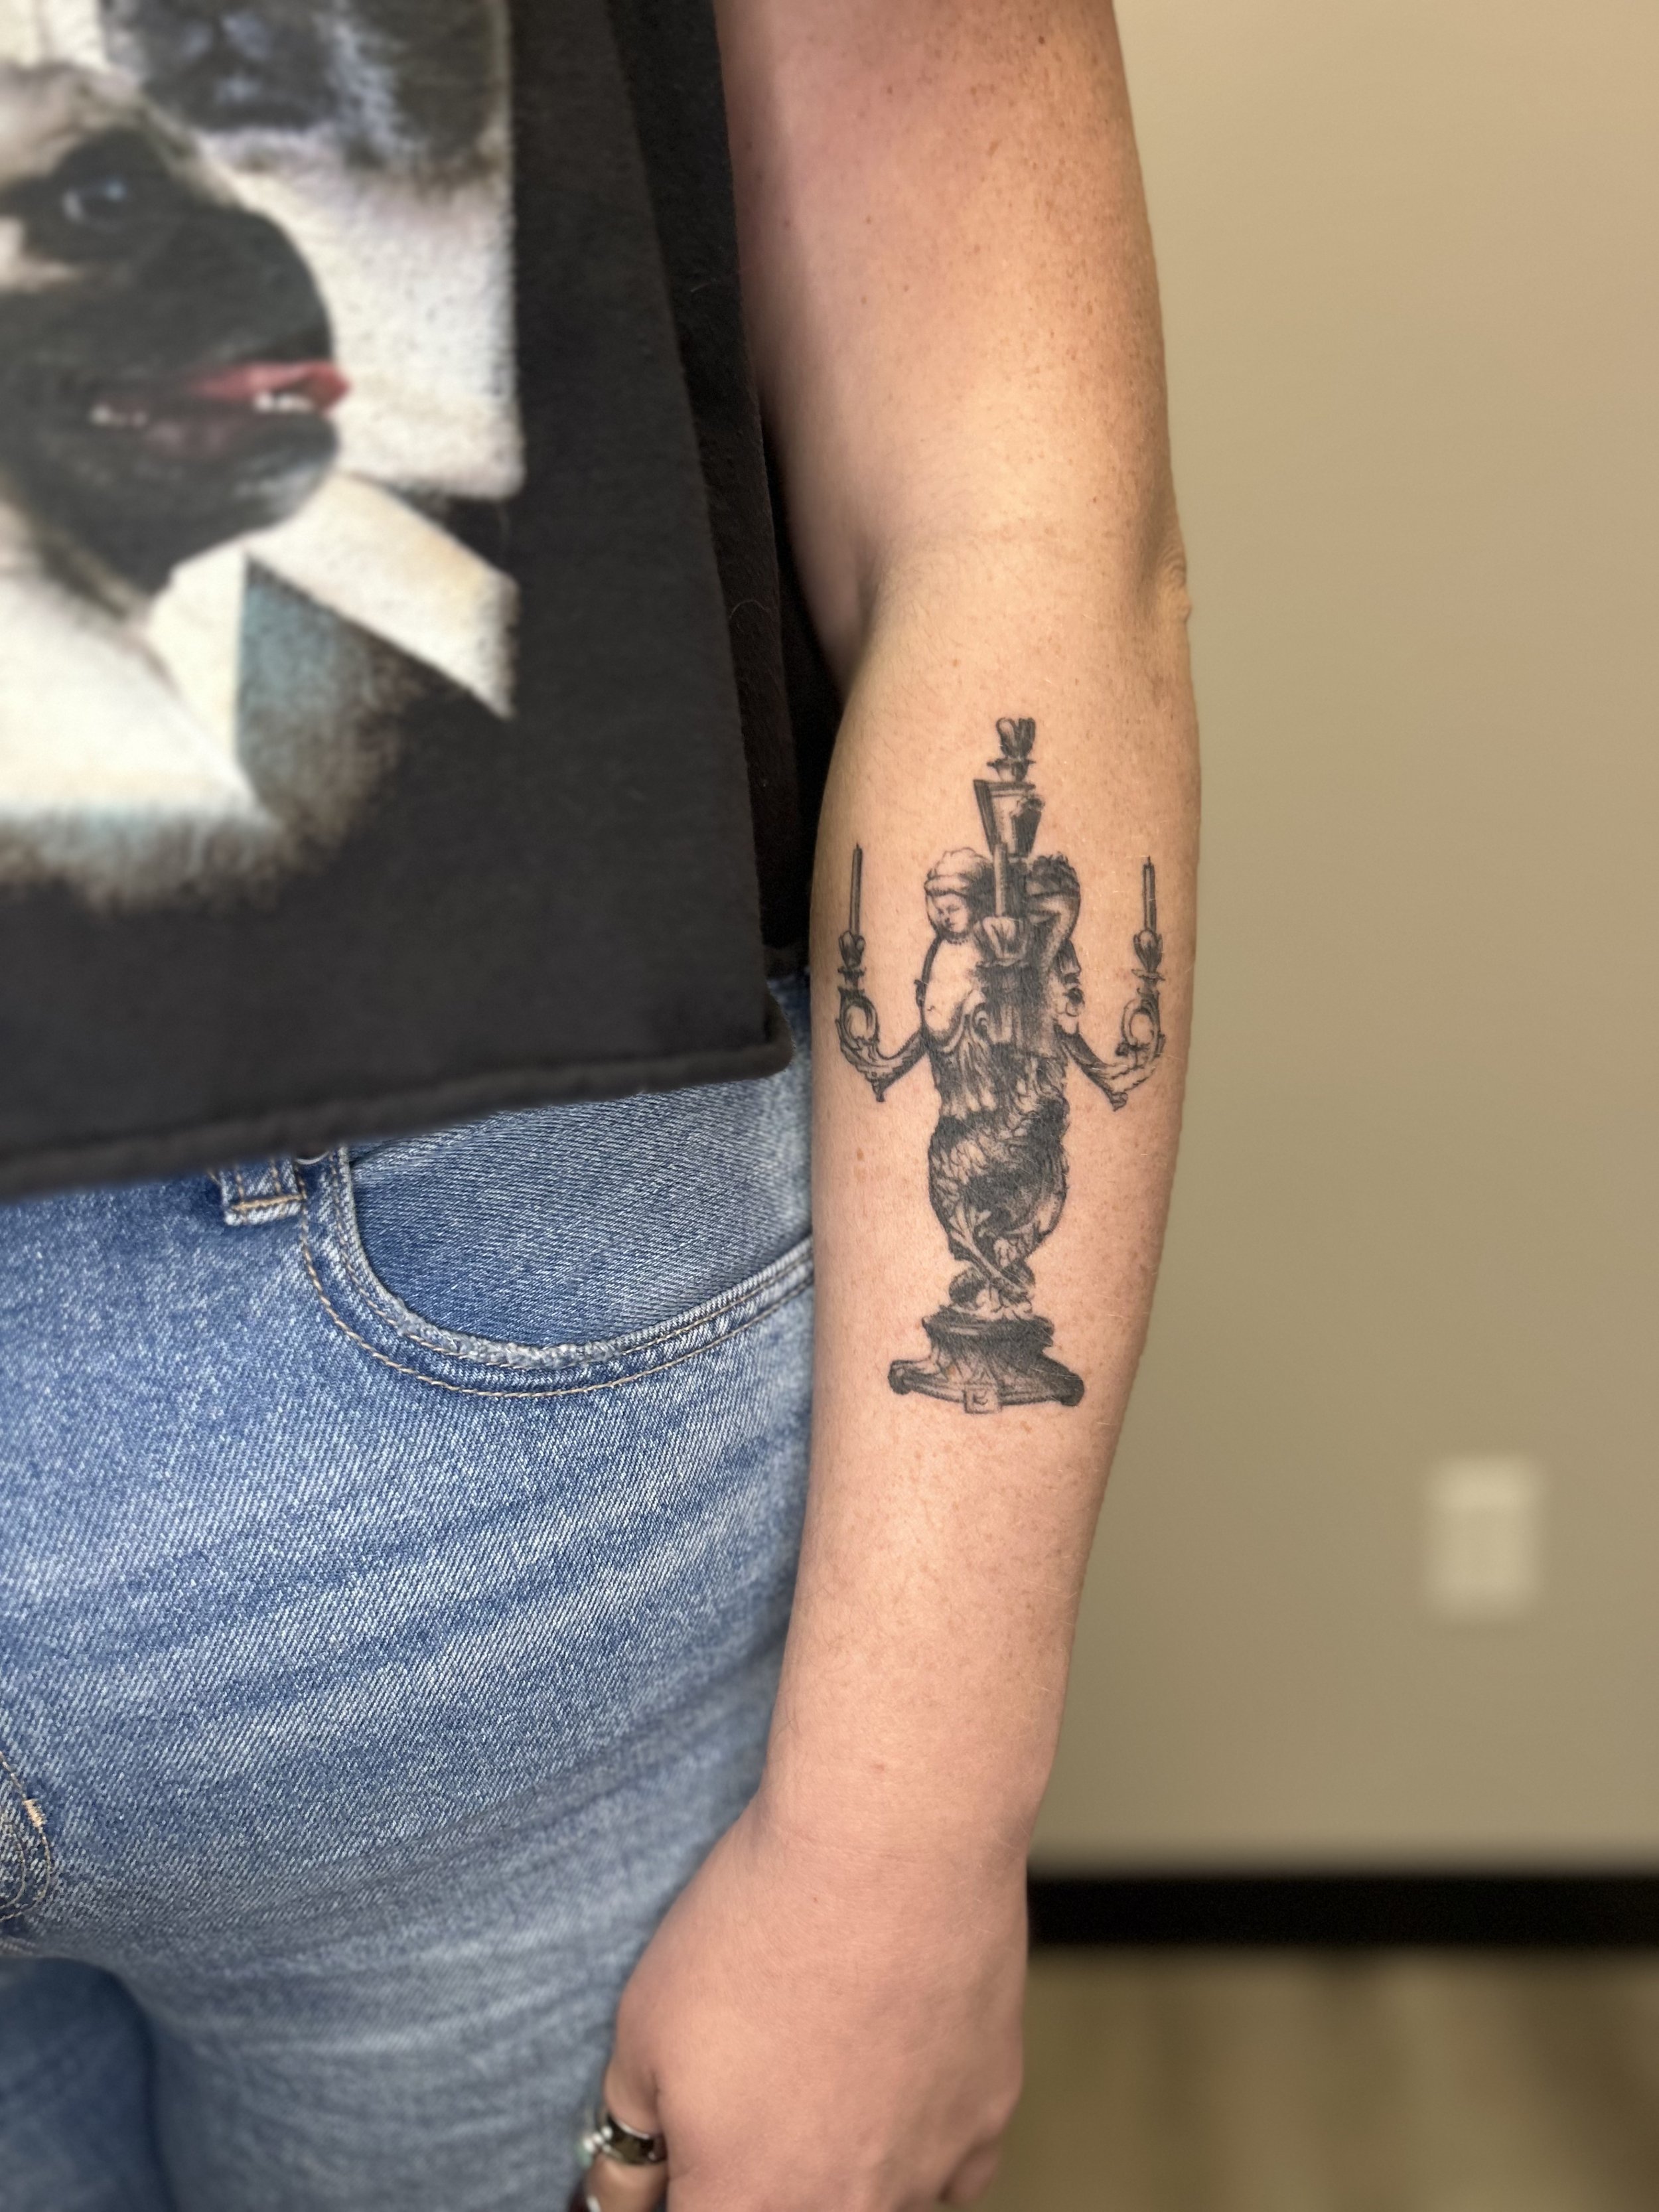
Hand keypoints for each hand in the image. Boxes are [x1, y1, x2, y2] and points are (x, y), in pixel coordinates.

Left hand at [580, 1794, 1027, 2211]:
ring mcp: (929, 2171)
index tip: (689, 2148)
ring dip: (839, 2156)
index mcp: (746, 2208)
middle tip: (754, 2089)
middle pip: (793, 2210)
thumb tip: (624, 2194)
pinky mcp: (987, 2117)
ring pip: (872, 2198)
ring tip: (821, 2055)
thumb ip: (632, 2139)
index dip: (688, 2183)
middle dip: (761, 2170)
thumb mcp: (641, 2033)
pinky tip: (890, 2059)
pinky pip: (944, 2163)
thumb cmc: (761, 1928)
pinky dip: (913, 2130)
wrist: (888, 1844)